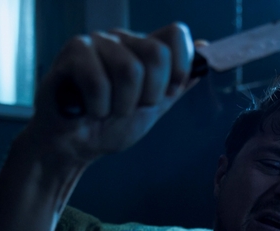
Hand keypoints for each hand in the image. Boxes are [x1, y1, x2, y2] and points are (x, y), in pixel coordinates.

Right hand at [25, 22, 198, 167]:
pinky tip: (87, 109)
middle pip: (156, 54)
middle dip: (147, 95)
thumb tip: (207, 48)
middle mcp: (122, 39)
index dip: (178, 69)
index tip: (165, 95)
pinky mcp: (73, 52)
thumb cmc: (108, 126)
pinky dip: (97, 107)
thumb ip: (178, 83)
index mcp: (143, 48)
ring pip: (129, 70)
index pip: (175, 35)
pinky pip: (98, 81)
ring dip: (120, 105)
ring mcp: (96, 42)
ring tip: (106, 111)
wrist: (74, 147)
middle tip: (128, 109)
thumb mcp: (152, 108)